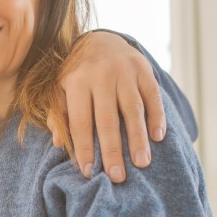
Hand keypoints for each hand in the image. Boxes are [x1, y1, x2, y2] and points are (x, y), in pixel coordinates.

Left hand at [54, 31, 166, 182]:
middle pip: (107, 119)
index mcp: (76, 82)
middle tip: (117, 177)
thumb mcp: (60, 88)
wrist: (101, 40)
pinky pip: (152, 96)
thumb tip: (58, 144)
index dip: (84, 148)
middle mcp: (100, 75)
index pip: (80, 121)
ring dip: (138, 138)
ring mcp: (124, 71)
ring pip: (133, 109)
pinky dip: (156, 117)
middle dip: (112, 150)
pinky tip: (158, 137)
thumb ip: (59, 113)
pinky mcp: (144, 69)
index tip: (88, 173)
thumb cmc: (77, 74)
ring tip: (142, 163)